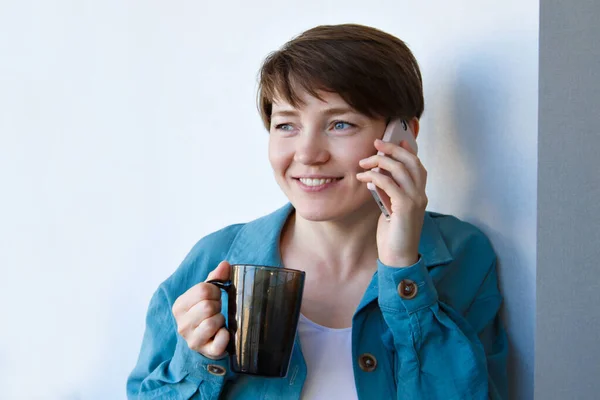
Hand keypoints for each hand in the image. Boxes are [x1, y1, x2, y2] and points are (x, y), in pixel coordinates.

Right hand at [171, 260, 230, 358]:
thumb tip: (225, 264)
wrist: (205, 342)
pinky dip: (225, 336)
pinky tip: (223, 333)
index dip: (215, 291)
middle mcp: (182, 324)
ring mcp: (192, 340)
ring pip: (212, 323)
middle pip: (207, 306)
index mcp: (179, 306)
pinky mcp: (205, 351)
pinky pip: (219, 342)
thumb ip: (215, 278)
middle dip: (218, 305)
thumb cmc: (205, 314)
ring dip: (221, 320)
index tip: (216, 296)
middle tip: (217, 310)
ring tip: (219, 321)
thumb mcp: (206, 295)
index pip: (202, 290)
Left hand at [356, 138, 427, 266]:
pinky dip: (376, 177)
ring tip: (364, 162)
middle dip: (393, 149)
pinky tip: (364, 178)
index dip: (406, 150)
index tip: (392, 140)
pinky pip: (390, 184)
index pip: (416, 165)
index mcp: (419, 194)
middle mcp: (421, 194)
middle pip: (411, 162)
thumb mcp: (389, 208)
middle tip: (376, 144)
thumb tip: (376, 176)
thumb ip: (387, 192)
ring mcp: (416, 200)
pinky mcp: (405, 208)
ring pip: (400, 169)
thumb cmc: (393, 235)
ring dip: (380, 161)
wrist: (398, 258)